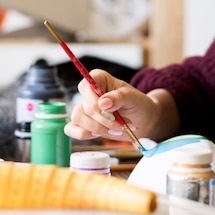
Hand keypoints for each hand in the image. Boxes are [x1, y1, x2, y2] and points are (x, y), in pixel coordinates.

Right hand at [64, 69, 178, 141]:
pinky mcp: (83, 123)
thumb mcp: (133, 98)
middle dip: (102, 120)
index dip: (94, 101)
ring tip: (115, 129)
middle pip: (83, 107)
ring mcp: (84, 108)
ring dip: (98, 128)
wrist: (142, 120)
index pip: (85, 86)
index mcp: (98, 79)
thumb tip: (102, 103)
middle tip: (120, 124)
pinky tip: (100, 134)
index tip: (110, 110)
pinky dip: (85, 135)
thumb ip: (119, 98)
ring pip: (77, 118)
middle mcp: (88, 92)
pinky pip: (71, 129)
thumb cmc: (138, 105)